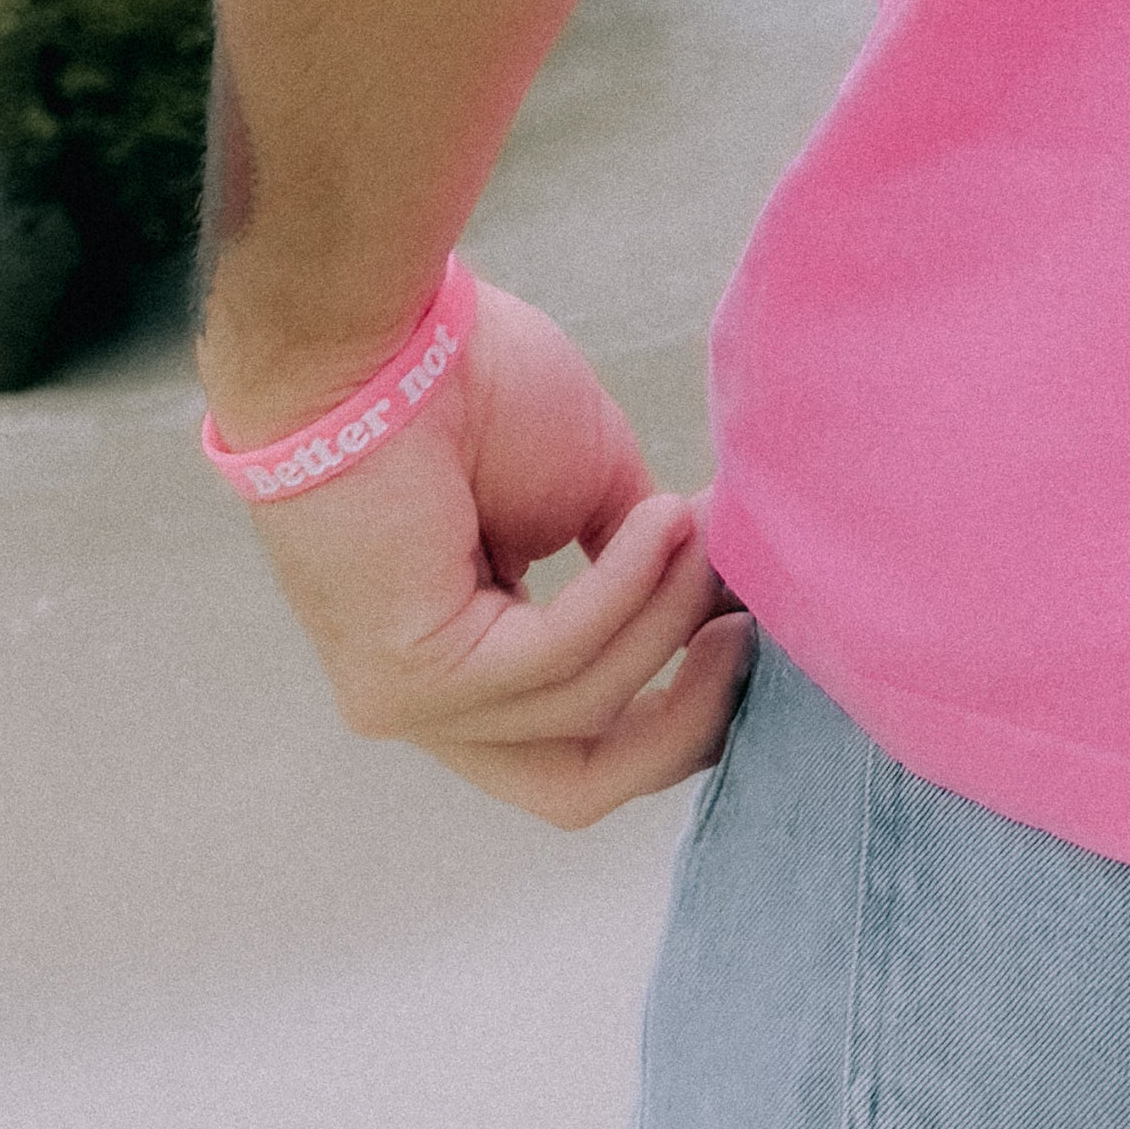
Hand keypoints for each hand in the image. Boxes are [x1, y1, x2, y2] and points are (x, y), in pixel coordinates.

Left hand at [229, 277, 754, 824]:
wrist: (375, 340)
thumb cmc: (468, 391)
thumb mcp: (591, 494)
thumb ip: (643, 571)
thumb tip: (732, 602)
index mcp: (473, 669)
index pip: (587, 748)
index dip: (684, 705)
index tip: (754, 625)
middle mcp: (435, 709)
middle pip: (582, 788)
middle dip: (688, 721)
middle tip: (753, 631)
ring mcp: (415, 706)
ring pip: (585, 713)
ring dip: (668, 614)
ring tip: (703, 525)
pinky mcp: (414, 678)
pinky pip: (558, 659)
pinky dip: (629, 590)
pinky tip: (666, 520)